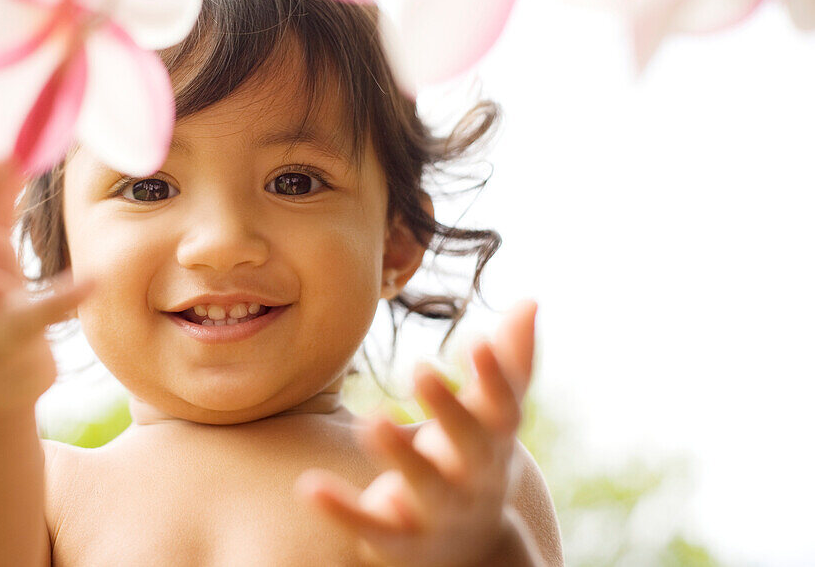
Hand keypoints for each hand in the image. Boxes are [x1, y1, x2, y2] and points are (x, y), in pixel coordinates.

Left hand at [296, 300, 538, 566]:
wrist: (472, 554)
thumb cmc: (477, 460)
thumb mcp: (495, 418)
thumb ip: (510, 361)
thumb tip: (530, 299)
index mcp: (496, 445)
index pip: (504, 410)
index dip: (495, 378)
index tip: (475, 340)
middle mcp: (474, 481)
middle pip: (470, 448)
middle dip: (449, 411)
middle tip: (420, 368)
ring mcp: (437, 515)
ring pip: (423, 488)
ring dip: (399, 455)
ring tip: (372, 420)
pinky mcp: (399, 542)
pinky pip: (369, 526)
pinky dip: (341, 509)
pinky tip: (309, 486)